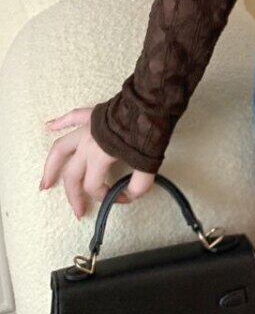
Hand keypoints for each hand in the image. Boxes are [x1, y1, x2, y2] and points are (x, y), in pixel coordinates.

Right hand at [39, 107, 155, 217]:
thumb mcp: (148, 164)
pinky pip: (71, 117)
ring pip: (60, 148)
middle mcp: (87, 144)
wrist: (151, 102)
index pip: (94, 185)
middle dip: (74, 196)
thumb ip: (139, 184)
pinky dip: (59, 122)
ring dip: (50, 166)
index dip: (106, 197)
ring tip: (45, 182)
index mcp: (99, 156)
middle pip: (72, 175)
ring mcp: (86, 128)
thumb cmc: (149, 131)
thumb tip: (130, 196)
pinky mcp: (92, 114)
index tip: (122, 198)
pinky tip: (48, 127)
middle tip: (78, 211)